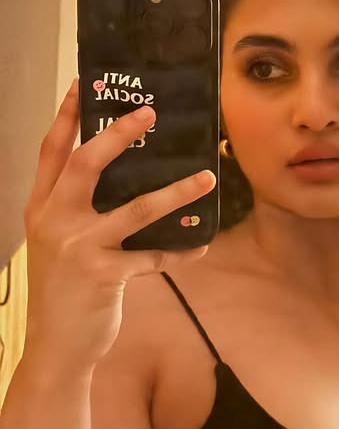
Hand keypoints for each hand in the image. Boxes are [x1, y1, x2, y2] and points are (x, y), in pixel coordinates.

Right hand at [23, 77, 216, 370]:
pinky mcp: (103, 275)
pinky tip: (201, 245)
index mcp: (41, 208)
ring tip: (207, 177)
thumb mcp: (58, 243)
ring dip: (176, 192)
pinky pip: (154, 256)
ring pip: (134, 209)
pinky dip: (180, 250)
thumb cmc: (63, 290)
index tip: (84, 82)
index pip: (52, 151)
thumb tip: (124, 180)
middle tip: (150, 112)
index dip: (67, 115)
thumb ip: (77, 211)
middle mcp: (53, 221)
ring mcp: (77, 247)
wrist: (56, 346)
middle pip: (86, 165)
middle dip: (118, 134)